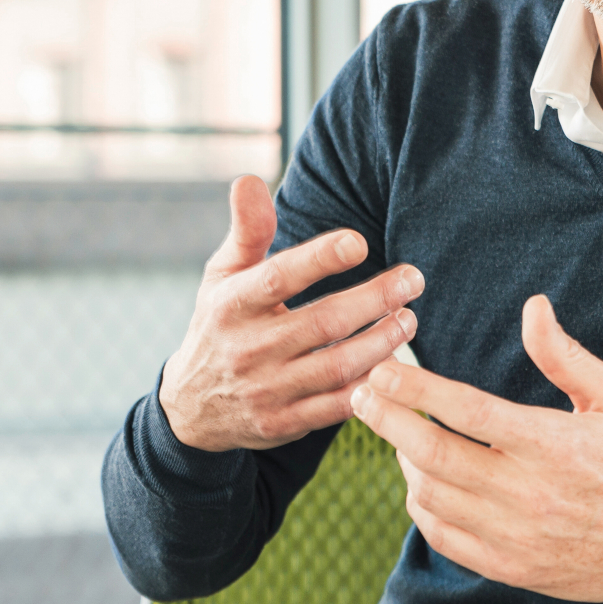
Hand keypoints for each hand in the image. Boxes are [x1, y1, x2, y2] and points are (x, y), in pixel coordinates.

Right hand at [158, 175, 420, 451]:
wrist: (190, 407)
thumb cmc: (220, 324)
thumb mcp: (222, 275)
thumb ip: (246, 230)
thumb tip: (250, 180)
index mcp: (231, 304)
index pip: (277, 278)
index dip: (319, 259)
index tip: (359, 241)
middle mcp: (247, 349)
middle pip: (322, 322)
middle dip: (375, 299)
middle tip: (412, 279)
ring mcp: (266, 390)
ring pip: (337, 367)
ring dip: (382, 342)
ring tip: (409, 318)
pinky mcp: (282, 424)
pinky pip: (336, 407)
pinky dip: (370, 387)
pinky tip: (395, 365)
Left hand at [349, 293, 602, 602]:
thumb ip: (565, 355)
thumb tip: (532, 307)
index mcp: (551, 444)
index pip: (468, 411)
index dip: (416, 389)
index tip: (383, 370)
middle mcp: (527, 492)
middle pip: (433, 455)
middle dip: (386, 421)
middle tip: (360, 395)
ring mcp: (514, 535)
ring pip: (430, 495)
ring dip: (402, 460)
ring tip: (398, 433)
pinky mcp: (507, 567)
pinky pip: (442, 536)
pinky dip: (420, 506)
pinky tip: (420, 480)